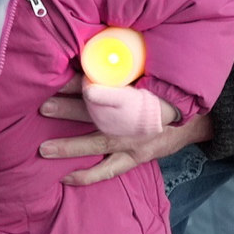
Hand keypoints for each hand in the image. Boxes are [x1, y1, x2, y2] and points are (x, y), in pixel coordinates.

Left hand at [39, 75, 212, 185]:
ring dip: (69, 146)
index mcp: (137, 95)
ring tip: (44, 148)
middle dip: (68, 108)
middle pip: (96, 113)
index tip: (59, 78)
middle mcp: (134, 120)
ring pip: (97, 144)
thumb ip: (122, 71)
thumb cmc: (165, 96)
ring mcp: (133, 142)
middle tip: (42, 106)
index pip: (105, 86)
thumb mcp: (149, 76)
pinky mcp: (134, 158)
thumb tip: (90, 56)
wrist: (192, 121)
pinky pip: (107, 170)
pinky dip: (86, 175)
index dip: (81, 82)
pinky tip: (64, 176)